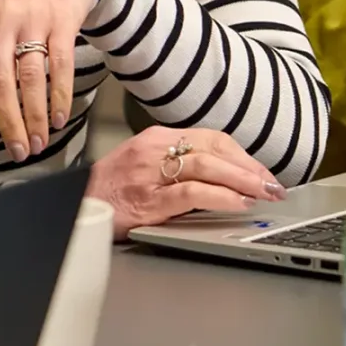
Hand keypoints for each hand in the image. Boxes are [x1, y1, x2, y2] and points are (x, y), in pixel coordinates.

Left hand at [0, 0, 101, 162]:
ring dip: (35, 115)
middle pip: (0, 79)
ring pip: (31, 76)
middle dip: (7, 120)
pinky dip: (60, 95)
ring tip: (38, 141)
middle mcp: (2, 23)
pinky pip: (61, 64)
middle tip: (17, 151)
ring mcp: (33, 21)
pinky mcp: (63, 21)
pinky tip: (59, 117)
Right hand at [90, 126, 285, 232]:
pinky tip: (238, 204)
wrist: (72, 207)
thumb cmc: (109, 191)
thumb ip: (179, 167)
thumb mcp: (145, 167)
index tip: (262, 172)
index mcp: (155, 138)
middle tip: (274, 185)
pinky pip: (191, 193)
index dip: (243, 155)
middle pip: (213, 149)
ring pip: (206, 166)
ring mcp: (149, 174)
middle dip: (250, 167)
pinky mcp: (147, 200)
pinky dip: (220, 197)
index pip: (211, 138)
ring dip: (243, 180)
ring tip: (264, 193)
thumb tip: (224, 178)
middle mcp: (153, 150)